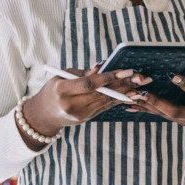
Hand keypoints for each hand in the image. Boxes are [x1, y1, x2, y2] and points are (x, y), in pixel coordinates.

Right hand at [20, 64, 152, 141]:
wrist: (43, 115)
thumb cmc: (52, 90)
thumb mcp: (62, 77)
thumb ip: (82, 73)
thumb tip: (102, 66)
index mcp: (63, 91)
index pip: (89, 84)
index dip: (109, 77)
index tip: (126, 71)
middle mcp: (72, 105)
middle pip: (102, 93)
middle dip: (123, 84)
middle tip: (141, 77)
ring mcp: (80, 114)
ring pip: (107, 101)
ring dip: (126, 92)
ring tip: (141, 84)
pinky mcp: (87, 118)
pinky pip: (105, 107)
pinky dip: (118, 99)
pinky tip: (132, 94)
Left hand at [127, 74, 184, 135]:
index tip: (174, 77)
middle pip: (176, 111)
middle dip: (159, 103)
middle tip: (144, 94)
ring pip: (165, 115)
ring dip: (147, 107)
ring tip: (132, 98)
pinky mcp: (179, 123)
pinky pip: (160, 116)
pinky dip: (145, 110)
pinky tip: (131, 107)